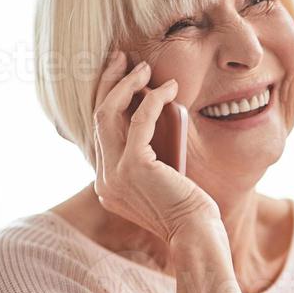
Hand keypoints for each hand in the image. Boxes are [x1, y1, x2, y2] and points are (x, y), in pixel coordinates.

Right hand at [89, 49, 218, 241]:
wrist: (195, 234)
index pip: (101, 132)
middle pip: (97, 117)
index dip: (109, 100)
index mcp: (106, 184)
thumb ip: (148, 160)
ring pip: (108, 113)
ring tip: (142, 66)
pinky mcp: (133, 167)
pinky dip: (154, 100)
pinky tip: (169, 89)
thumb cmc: (188, 210)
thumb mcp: (160, 181)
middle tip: (121, 59)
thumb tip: (153, 121)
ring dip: (125, 84)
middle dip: (108, 83)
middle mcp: (103, 180)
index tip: (123, 77)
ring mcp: (114, 174)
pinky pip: (140, 121)